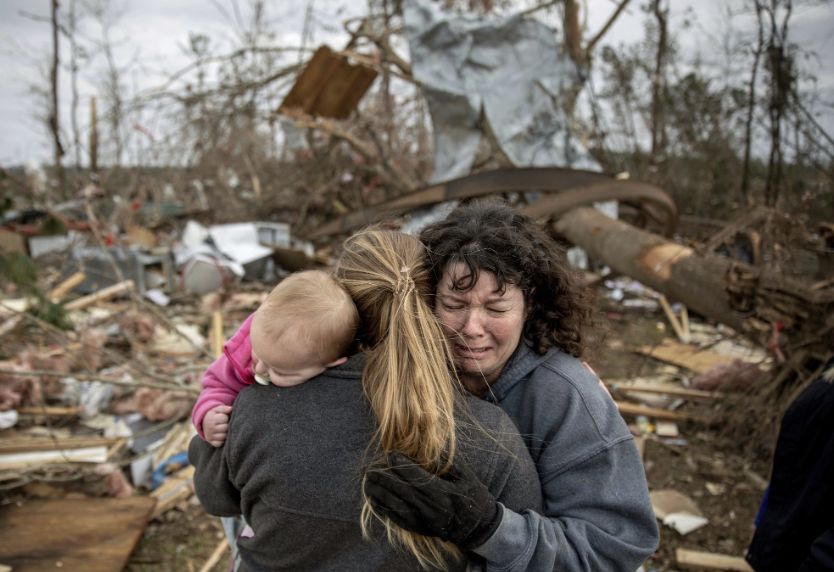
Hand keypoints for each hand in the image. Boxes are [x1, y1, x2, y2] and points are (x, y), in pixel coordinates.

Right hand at [203, 405, 231, 446]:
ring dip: (226, 433)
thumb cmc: (215, 415)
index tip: (224, 417)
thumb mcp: (217, 409)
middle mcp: (210, 429)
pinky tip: (222, 435)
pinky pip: (221, 443)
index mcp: (211, 420)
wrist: (205, 423)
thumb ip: (224, 408)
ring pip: (224, 436)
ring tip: (223, 429)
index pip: (224, 418)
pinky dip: (223, 440)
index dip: (226, 417)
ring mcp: (210, 437)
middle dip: (227, 425)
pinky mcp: (213, 443)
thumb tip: (231, 409)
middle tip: (224, 423)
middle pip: (226, 428)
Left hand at [363, 452, 501, 549]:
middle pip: (403, 491)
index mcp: (445, 494)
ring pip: (398, 505)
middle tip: (372, 467)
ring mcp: (425, 521)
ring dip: (381, 493)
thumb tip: (427, 453)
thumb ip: (447, 465)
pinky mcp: (420, 529)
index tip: (391, 454)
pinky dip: (384, 509)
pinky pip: (398, 519)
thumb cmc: (474, 497)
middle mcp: (433, 509)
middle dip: (386, 478)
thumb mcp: (466, 477)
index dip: (403, 465)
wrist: (479, 528)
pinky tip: (374, 500)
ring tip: (368, 482)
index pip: (418, 477)